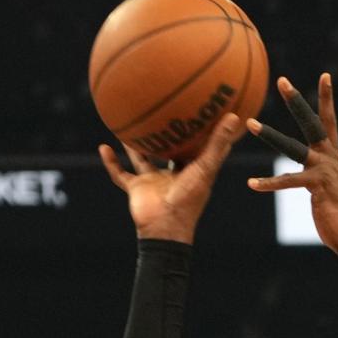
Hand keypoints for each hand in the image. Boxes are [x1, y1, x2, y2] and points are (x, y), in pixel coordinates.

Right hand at [98, 113, 239, 243]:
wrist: (164, 228)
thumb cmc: (189, 200)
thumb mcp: (205, 168)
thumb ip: (217, 144)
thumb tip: (234, 116)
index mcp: (191, 171)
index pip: (195, 147)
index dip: (197, 132)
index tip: (199, 111)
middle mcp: (171, 175)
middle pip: (167, 150)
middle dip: (164, 134)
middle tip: (161, 109)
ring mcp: (153, 182)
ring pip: (141, 158)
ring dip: (133, 145)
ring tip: (126, 124)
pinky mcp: (136, 189)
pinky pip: (120, 174)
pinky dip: (111, 163)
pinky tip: (103, 146)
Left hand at [247, 74, 337, 253]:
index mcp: (333, 153)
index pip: (329, 119)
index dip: (327, 98)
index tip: (325, 76)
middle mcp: (329, 157)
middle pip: (311, 122)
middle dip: (296, 101)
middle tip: (282, 80)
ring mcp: (323, 170)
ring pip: (291, 147)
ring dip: (269, 134)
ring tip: (250, 123)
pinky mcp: (315, 186)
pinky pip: (286, 182)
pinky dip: (268, 183)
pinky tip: (251, 183)